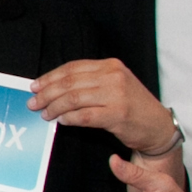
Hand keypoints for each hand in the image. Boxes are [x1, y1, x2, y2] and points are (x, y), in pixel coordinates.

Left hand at [28, 58, 175, 156]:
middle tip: (33, 103)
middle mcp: (114, 76)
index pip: (72, 68)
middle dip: (47, 93)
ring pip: (74, 98)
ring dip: (54, 107)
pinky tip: (61, 120)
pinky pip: (85, 116)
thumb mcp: (114, 85)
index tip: (35, 86)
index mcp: (110, 65)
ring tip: (45, 114)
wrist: (158, 126)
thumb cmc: (132, 106)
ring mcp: (117, 95)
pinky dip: (69, 118)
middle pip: (70, 82)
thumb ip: (89, 82)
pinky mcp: (118, 114)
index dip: (50, 77)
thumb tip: (53, 87)